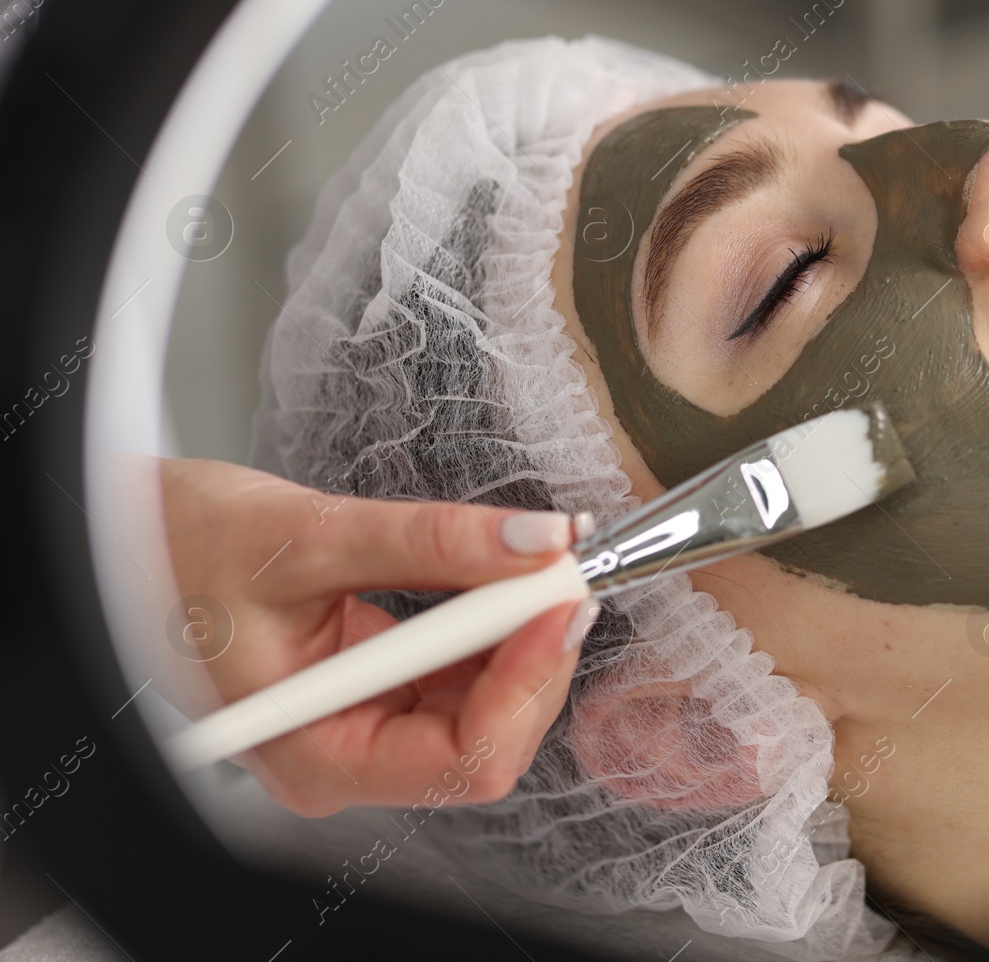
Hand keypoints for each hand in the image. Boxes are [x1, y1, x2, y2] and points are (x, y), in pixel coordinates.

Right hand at [159, 457, 596, 815]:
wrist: (119, 541)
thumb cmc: (173, 552)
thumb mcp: (306, 537)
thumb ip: (431, 542)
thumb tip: (538, 542)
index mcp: (314, 753)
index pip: (462, 758)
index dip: (526, 680)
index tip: (558, 599)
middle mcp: (346, 755)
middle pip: (489, 741)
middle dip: (536, 658)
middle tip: (563, 573)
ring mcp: (365, 724)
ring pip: (487, 709)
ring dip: (523, 640)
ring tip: (538, 569)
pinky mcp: (379, 687)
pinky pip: (464, 675)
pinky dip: (496, 628)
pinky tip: (503, 581)